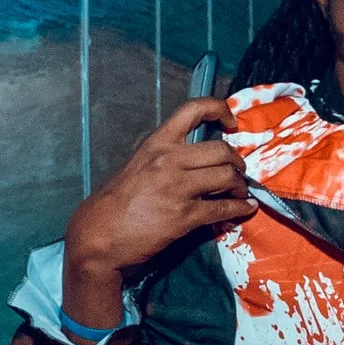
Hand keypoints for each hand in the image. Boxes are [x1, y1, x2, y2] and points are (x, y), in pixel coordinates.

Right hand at [61, 98, 251, 325]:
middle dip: (237, 162)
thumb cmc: (115, 201)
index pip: (192, 110)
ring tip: (240, 193)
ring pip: (227, 177)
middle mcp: (169, 160)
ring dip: (240, 186)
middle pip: (222, 150)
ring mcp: (177, 187)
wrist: (98, 234)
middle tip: (239, 172)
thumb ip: (165, 157)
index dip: (220, 110)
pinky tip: (245, 209)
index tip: (231, 123)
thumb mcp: (137, 165)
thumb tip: (196, 160)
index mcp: (157, 143)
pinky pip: (223, 208)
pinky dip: (239, 208)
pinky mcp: (184, 216)